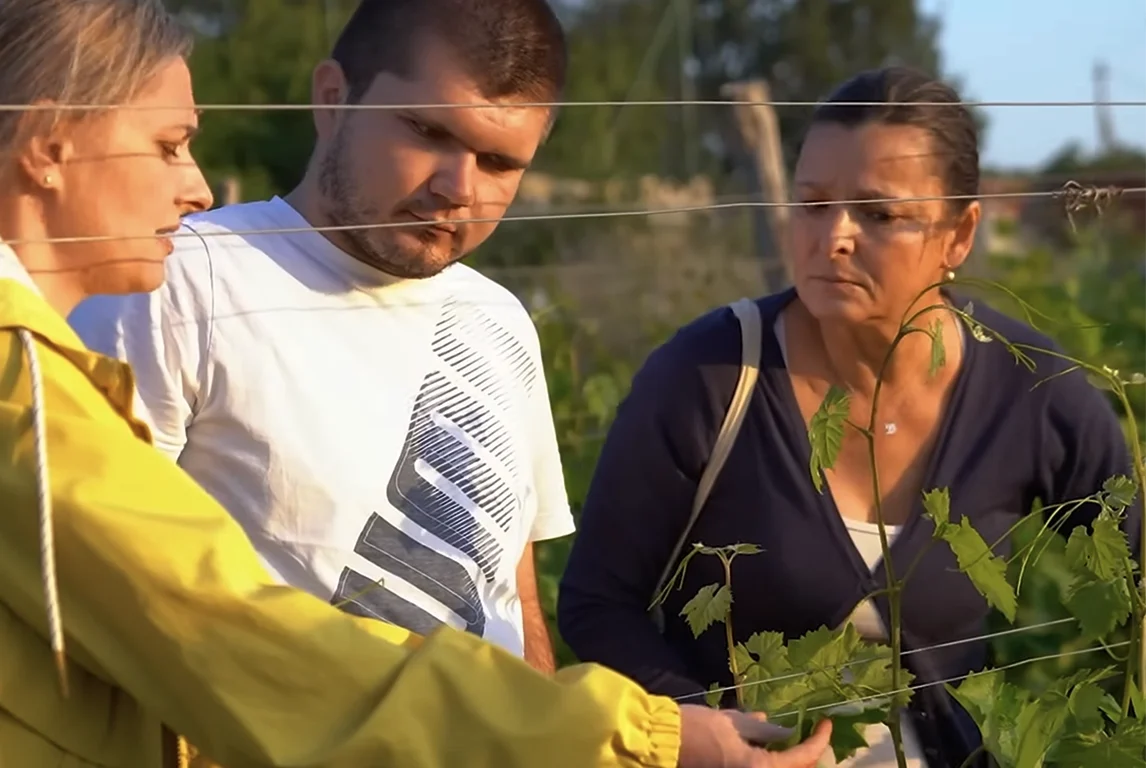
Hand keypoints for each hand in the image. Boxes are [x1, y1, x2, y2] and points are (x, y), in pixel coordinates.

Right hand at [677, 704, 831, 767]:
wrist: (662, 743)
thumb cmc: (696, 729)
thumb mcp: (731, 723)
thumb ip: (760, 729)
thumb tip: (780, 729)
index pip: (802, 758)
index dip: (818, 740)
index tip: (825, 723)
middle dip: (806, 756)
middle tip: (811, 736)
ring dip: (788, 760)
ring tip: (791, 741)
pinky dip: (768, 761)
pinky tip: (766, 745)